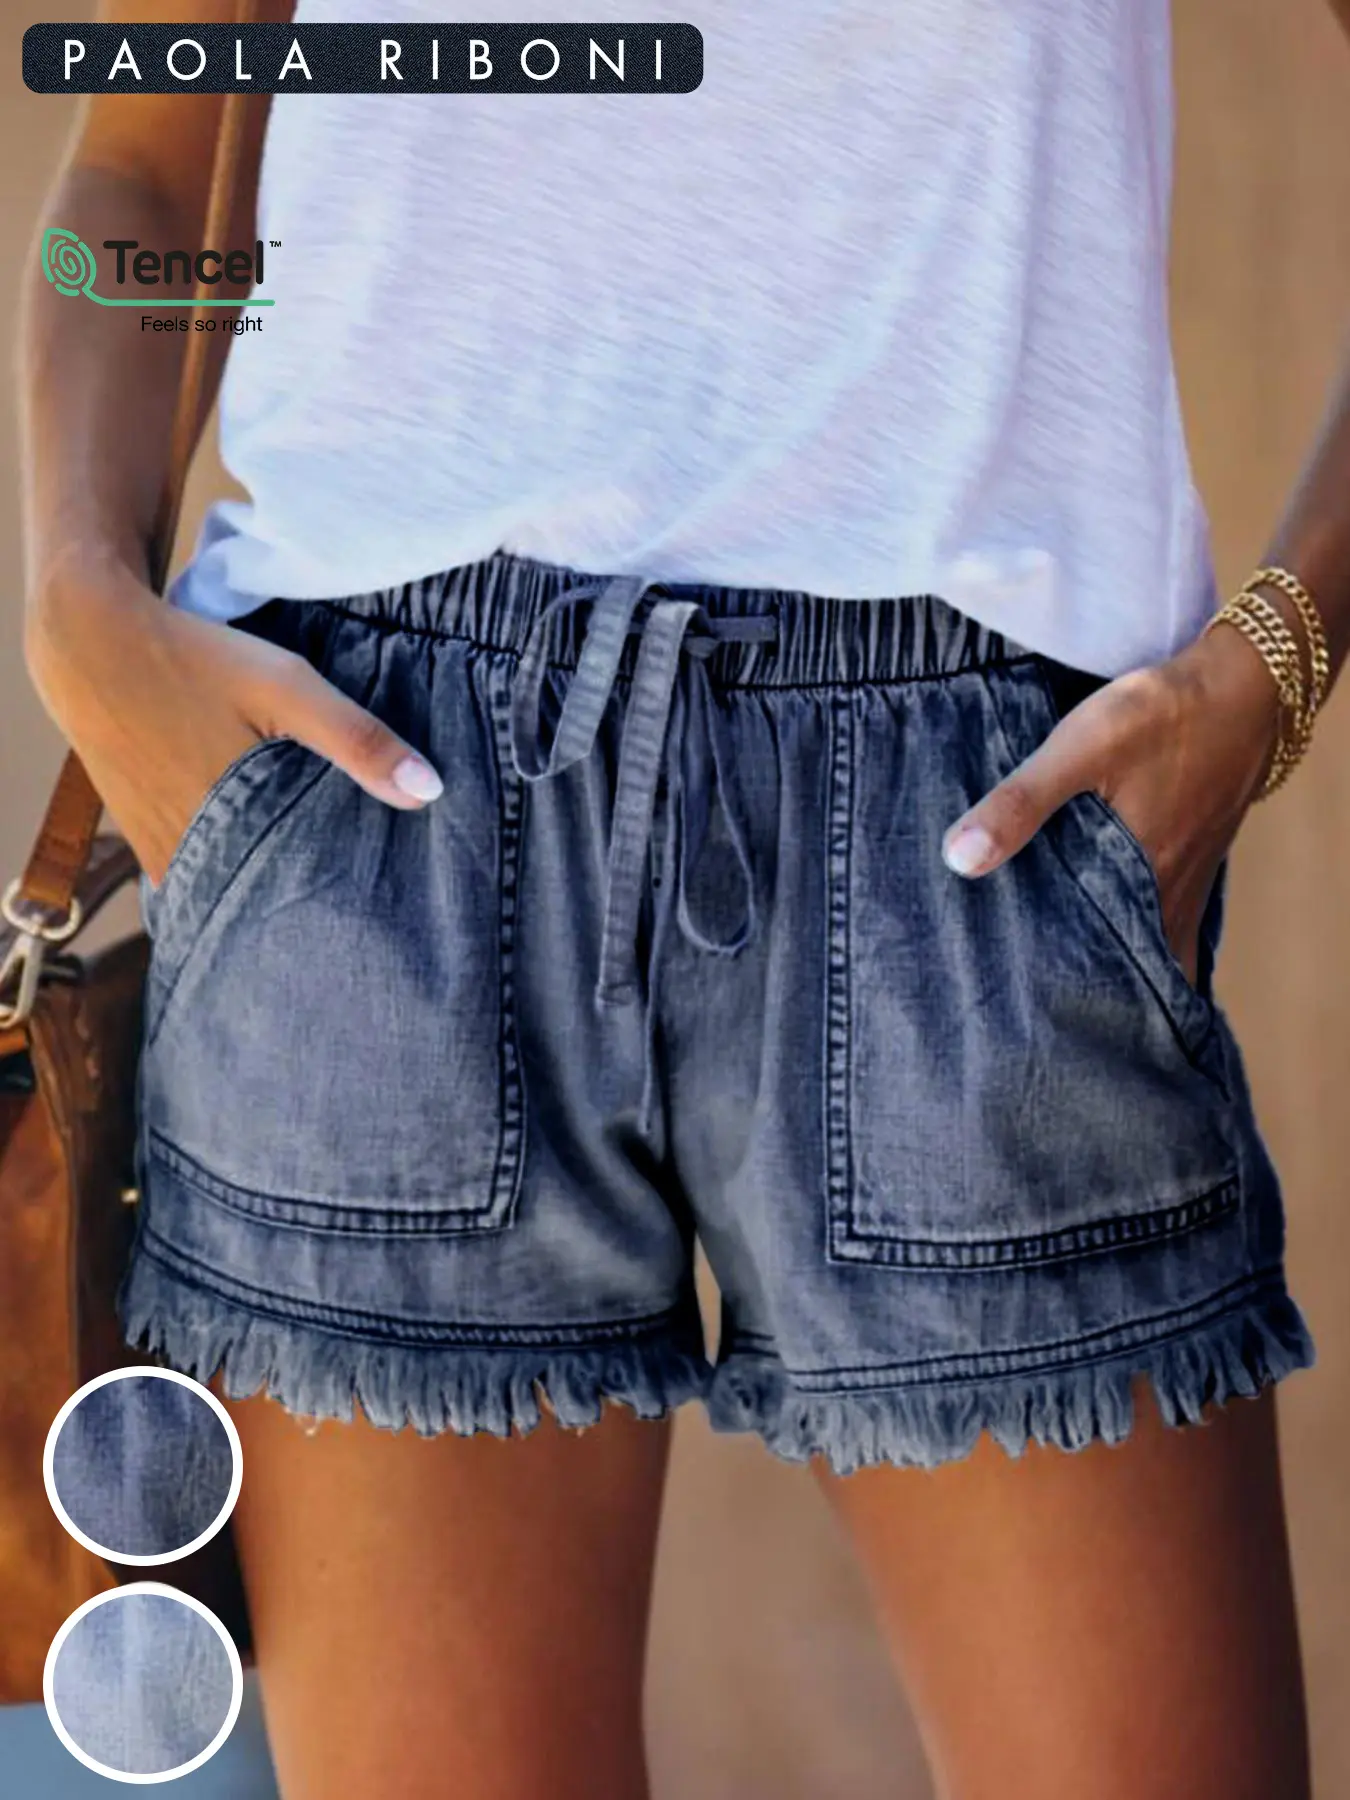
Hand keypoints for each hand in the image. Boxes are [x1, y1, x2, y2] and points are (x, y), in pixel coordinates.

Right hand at [24, 550, 443, 888]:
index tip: (375, 916)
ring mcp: (158, 850)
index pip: (296, 900)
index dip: (335, 908)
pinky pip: (193, 872)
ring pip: (226, 889)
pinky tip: (259, 854)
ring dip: (263, 887)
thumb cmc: (195, 660)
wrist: (90, 642)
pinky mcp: (142, 836)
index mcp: (229, 831)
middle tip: (351, 908)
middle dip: (304, 904)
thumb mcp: (287, 686)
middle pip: (262, 900)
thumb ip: (357, 740)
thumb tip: (428, 792)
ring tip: (314, 886)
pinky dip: (227, 868)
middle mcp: (188, 855)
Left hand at [940, 623, 1284, 984]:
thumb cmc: (1163, 716)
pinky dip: (1128, 930)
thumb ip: (1021, 803)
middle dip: (1078, 990)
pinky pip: (1158, 919)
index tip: (1017, 1013)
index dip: (1060, 997)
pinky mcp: (1189, 865)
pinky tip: (1092, 921)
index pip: (1098, 973)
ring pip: (1143, 949)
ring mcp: (1186, 888)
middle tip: (1024, 1005)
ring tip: (1049, 973)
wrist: (1246, 686)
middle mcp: (1170, 902)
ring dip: (1105, 962)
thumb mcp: (1081, 748)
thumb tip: (958, 860)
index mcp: (1142, 888)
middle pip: (1121, 970)